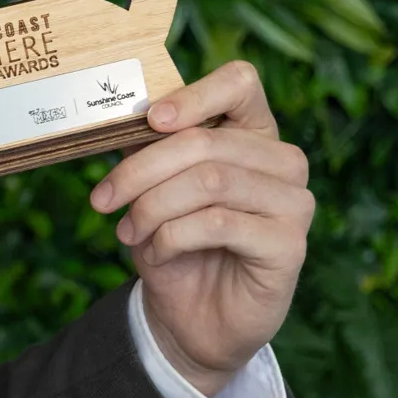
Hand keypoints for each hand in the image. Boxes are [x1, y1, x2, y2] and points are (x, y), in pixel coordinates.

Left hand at [89, 60, 313, 397]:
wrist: (190, 314)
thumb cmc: (173, 241)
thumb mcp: (152, 187)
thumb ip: (147, 147)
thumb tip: (121, 114)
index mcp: (252, 132)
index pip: (240, 83)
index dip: (193, 95)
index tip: (149, 120)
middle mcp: (283, 161)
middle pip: (205, 141)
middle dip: (140, 170)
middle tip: (103, 199)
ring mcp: (294, 202)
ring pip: (209, 180)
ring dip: (152, 207)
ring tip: (127, 230)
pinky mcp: (289, 244)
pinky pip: (219, 222)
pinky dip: (172, 235)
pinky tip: (158, 252)